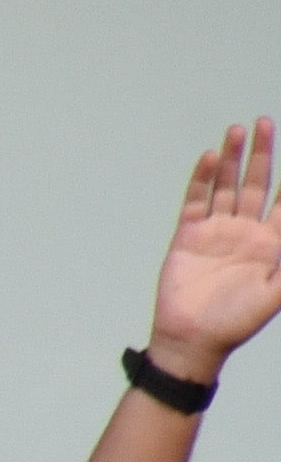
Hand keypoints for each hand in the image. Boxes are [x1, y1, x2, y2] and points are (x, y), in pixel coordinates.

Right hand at [148, 117, 280, 382]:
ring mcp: (216, 231)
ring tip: (237, 130)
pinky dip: (203, 179)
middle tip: (265, 123)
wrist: (193, 339)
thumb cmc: (237, 322)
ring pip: (226, 186)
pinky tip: (210, 159)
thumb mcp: (276, 292)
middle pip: (256, 183)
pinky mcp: (188, 236)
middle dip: (263, 154)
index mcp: (271, 244)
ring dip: (232, 159)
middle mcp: (245, 232)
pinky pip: (197, 201)